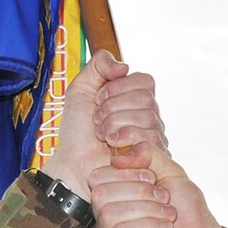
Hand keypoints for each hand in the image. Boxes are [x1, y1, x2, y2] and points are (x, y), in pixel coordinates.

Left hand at [35, 51, 163, 201]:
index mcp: (135, 97)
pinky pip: (149, 137)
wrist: (74, 162)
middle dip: (112, 108)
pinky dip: (123, 138)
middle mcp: (149, 115)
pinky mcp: (153, 155)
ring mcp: (153, 135)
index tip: (98, 100)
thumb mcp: (81, 88)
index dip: (118, 88)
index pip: (145, 80)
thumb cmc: (77, 131)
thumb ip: (99, 65)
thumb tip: (124, 66)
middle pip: (146, 98)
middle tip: (97, 120)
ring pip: (147, 117)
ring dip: (115, 124)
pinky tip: (112, 146)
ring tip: (102, 135)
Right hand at [90, 141, 227, 227]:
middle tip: (164, 199)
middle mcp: (105, 218)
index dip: (127, 172)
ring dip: (148, 210)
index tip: (154, 180)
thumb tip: (119, 156)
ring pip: (110, 214)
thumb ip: (148, 153)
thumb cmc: (187, 213)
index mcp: (113, 196)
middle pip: (101, 193)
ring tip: (169, 216)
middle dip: (140, 192)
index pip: (98, 176)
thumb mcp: (171, 172)